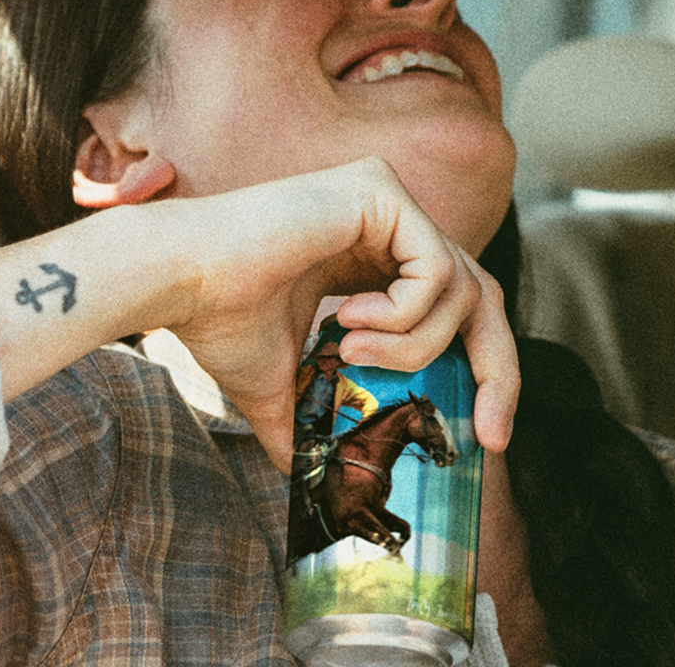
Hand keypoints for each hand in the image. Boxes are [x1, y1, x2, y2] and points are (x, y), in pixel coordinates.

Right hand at [152, 158, 517, 471]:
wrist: (176, 282)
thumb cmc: (217, 323)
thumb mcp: (281, 388)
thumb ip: (312, 422)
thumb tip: (312, 483)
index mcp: (376, 260)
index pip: (461, 311)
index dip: (487, 371)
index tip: (490, 437)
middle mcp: (392, 223)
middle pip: (484, 297)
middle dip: (498, 371)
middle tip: (492, 433)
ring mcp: (390, 202)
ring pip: (461, 289)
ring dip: (415, 343)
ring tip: (351, 352)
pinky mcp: (382, 190)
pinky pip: (435, 268)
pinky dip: (404, 313)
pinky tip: (348, 318)